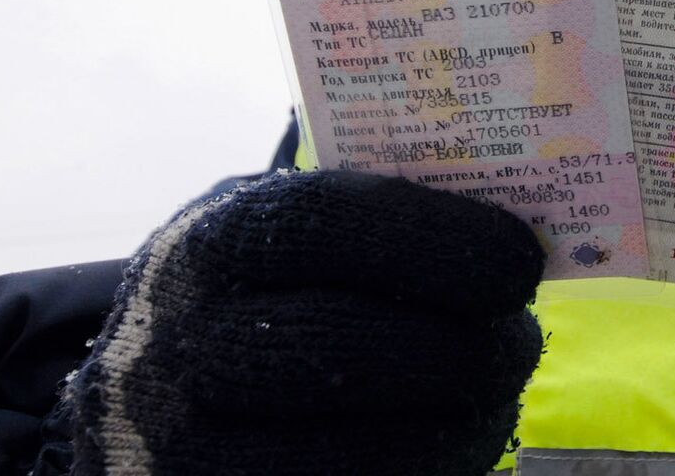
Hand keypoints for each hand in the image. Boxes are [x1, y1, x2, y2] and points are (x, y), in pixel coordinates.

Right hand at [67, 169, 543, 475]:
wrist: (152, 390)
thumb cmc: (252, 289)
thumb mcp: (278, 229)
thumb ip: (366, 223)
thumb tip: (508, 230)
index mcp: (213, 243)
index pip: (320, 224)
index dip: (432, 242)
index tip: (521, 261)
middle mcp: (187, 341)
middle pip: (340, 347)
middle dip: (458, 350)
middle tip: (521, 343)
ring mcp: (189, 441)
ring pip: (345, 452)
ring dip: (452, 426)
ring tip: (498, 397)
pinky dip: (420, 470)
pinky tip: (457, 440)